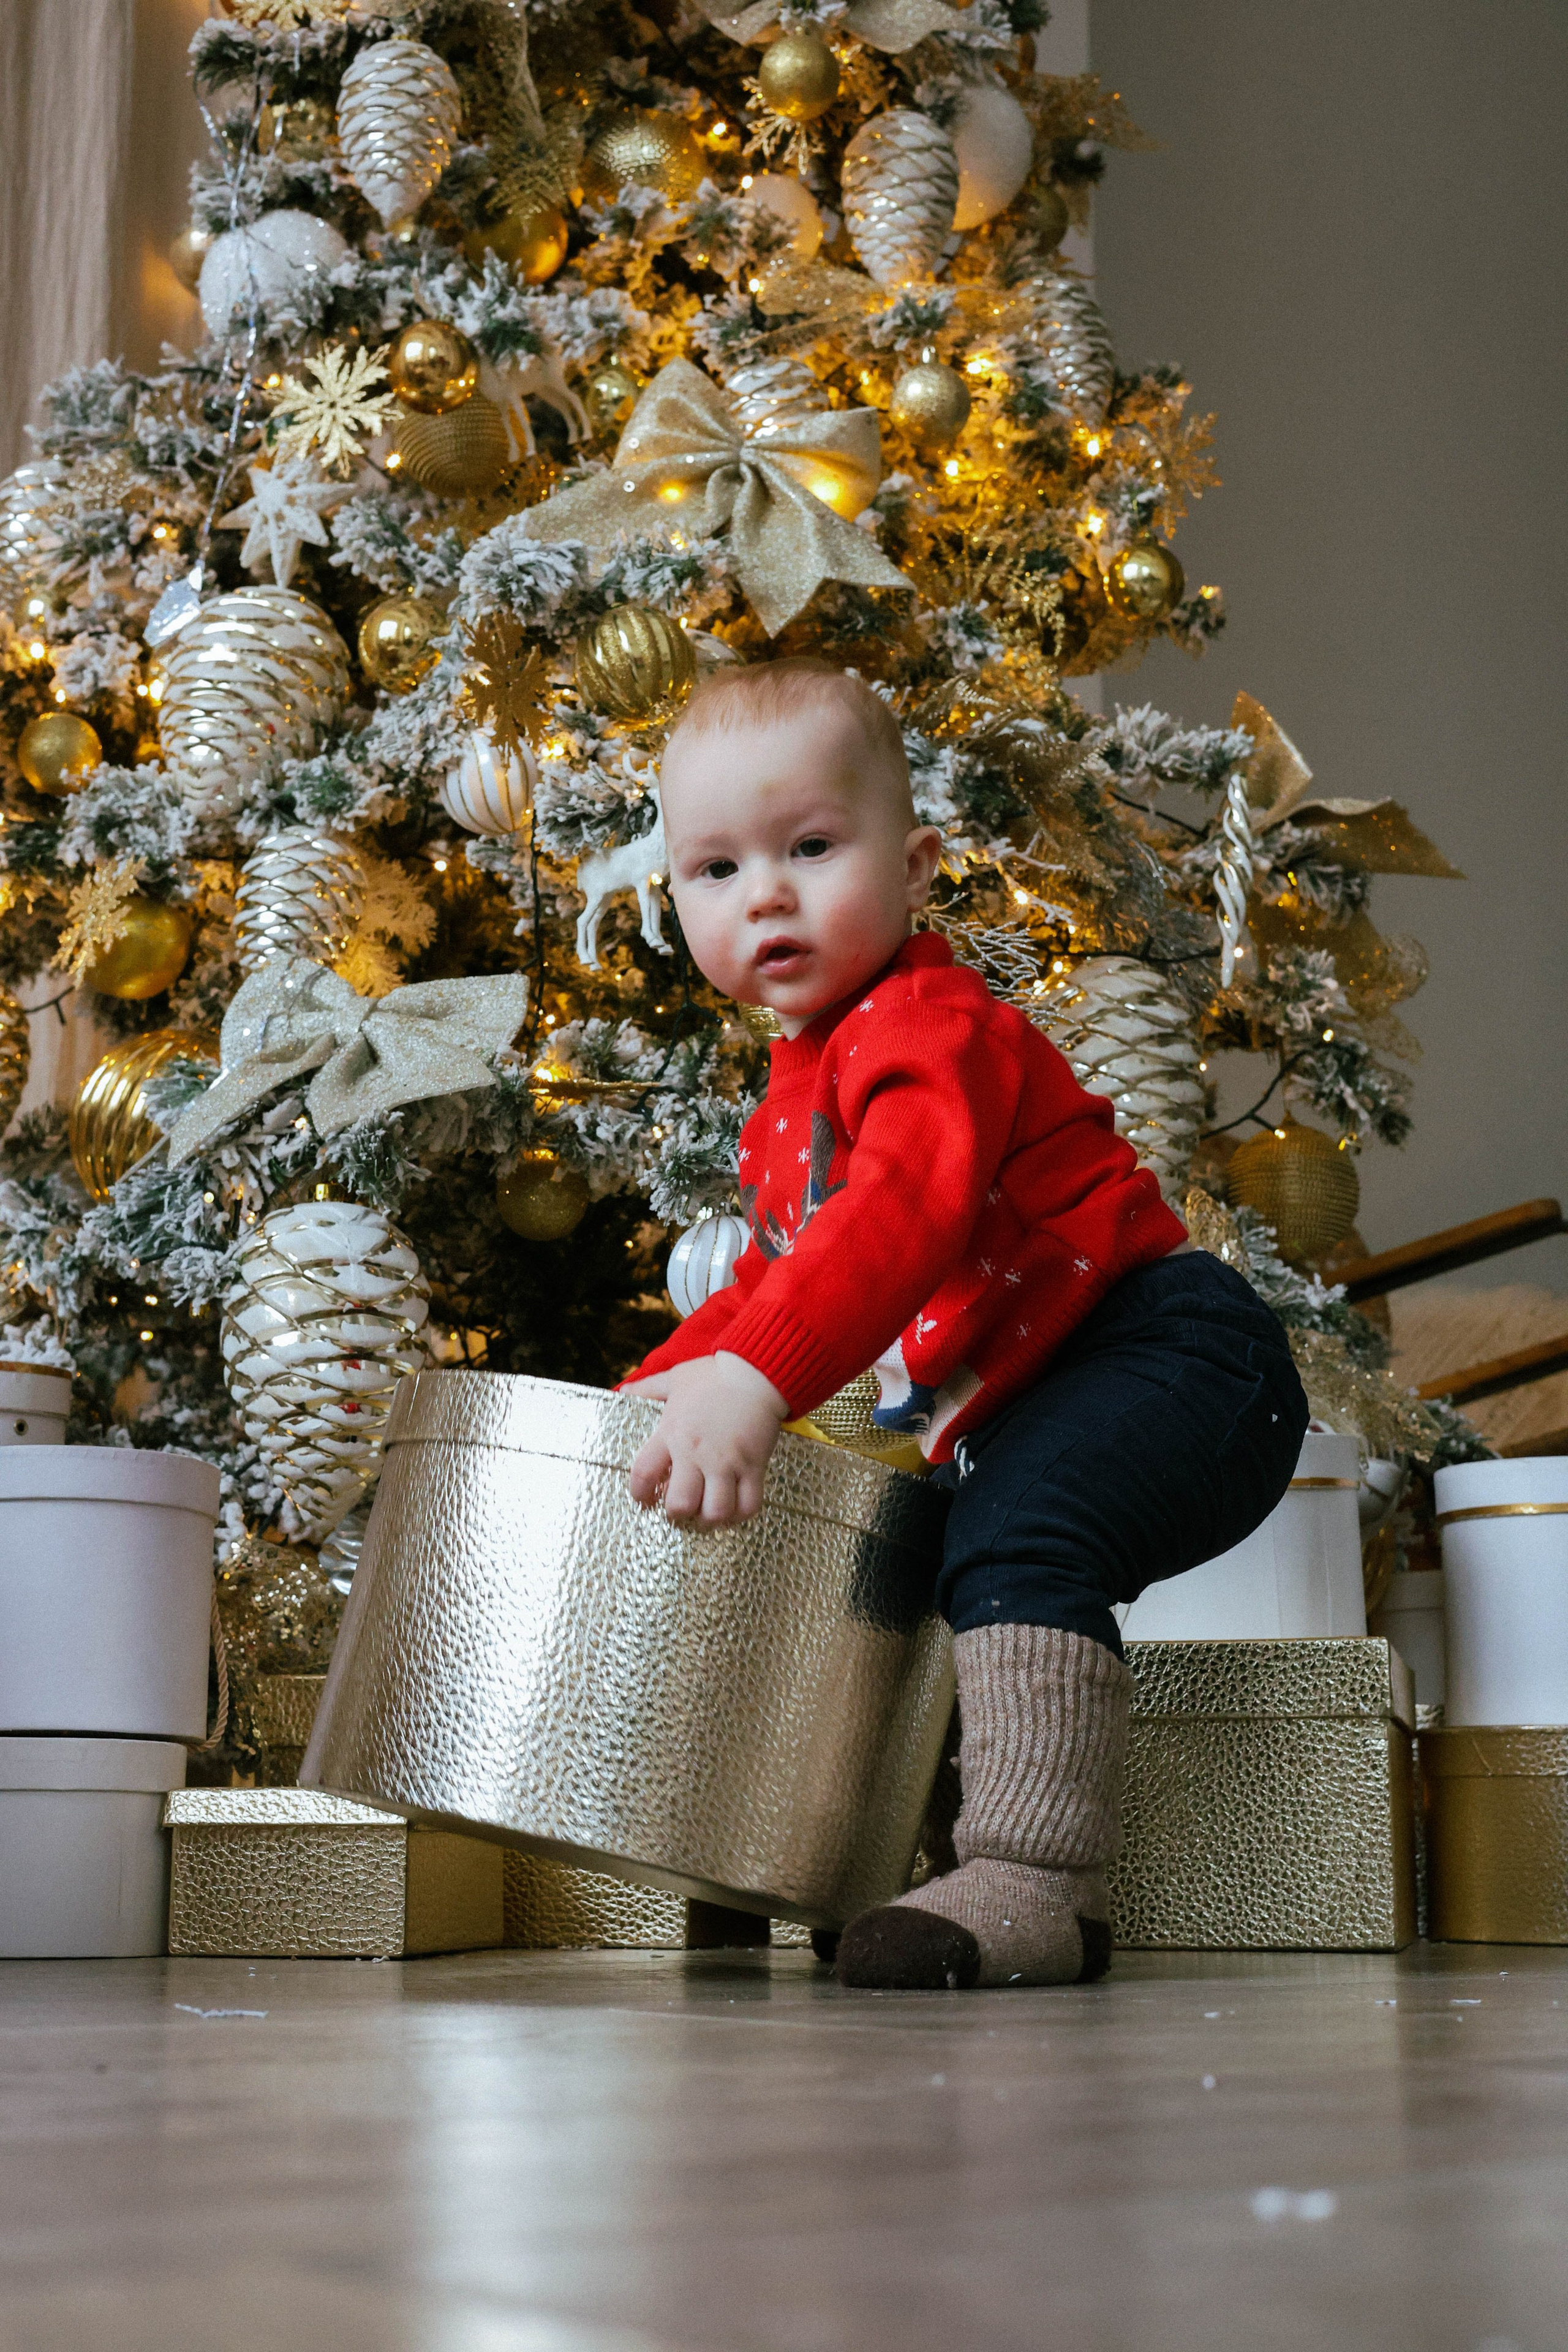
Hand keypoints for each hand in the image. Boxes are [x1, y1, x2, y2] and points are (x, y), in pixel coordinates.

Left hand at [625, 1352, 789, 1526]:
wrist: (757, 1371)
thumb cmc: (715, 1374)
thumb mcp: (675, 1378)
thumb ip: (647, 1388)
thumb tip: (623, 1391)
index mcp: (671, 1432)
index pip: (643, 1474)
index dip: (640, 1494)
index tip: (645, 1500)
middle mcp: (696, 1452)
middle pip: (680, 1504)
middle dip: (678, 1514)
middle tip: (682, 1508)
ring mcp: (727, 1462)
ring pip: (715, 1512)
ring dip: (710, 1518)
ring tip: (708, 1510)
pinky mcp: (754, 1466)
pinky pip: (748, 1505)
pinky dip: (740, 1514)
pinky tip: (734, 1506)